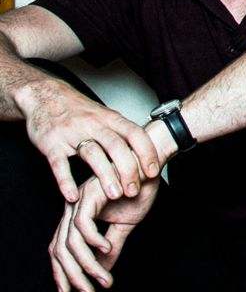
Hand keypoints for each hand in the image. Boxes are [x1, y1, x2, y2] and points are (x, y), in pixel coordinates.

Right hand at [15, 76, 161, 201]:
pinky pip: (59, 163)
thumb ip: (123, 133)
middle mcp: (93, 124)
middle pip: (116, 146)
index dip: (147, 152)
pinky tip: (74, 197)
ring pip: (92, 154)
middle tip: (134, 191)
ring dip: (105, 176)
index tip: (154, 172)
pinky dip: (66, 181)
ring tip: (115, 195)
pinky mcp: (51, 143)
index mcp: (110, 118)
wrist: (45, 95)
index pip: (135, 133)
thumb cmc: (79, 110)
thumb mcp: (105, 115)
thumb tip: (148, 154)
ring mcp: (71, 133)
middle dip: (128, 169)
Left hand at [49, 174, 159, 291]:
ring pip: (71, 241)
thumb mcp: (125, 225)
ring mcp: (78, 202)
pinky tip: (107, 248)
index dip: (63, 274)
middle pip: (61, 250)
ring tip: (103, 278)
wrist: (152, 163)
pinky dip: (94, 240)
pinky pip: (83, 224)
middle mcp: (72, 209)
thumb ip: (112, 245)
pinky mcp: (89, 194)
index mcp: (78, 216)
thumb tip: (103, 268)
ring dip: (87, 264)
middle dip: (73, 276)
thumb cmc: (138, 188)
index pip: (61, 250)